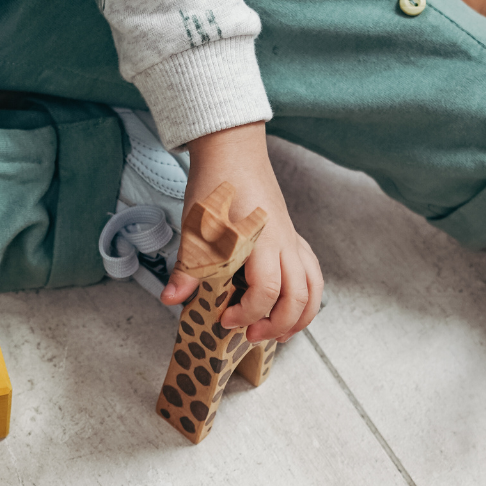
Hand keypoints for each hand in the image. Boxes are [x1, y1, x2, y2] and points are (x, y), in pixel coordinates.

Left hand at [161, 122, 322, 340]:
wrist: (233, 151)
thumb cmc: (215, 186)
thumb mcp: (195, 227)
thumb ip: (188, 268)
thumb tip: (172, 299)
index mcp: (260, 242)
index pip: (266, 292)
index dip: (248, 313)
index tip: (225, 319)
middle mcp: (283, 244)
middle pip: (298, 297)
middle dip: (278, 324)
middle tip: (251, 335)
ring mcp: (292, 241)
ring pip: (313, 288)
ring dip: (301, 317)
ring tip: (280, 335)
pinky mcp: (293, 239)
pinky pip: (312, 274)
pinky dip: (307, 298)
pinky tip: (290, 308)